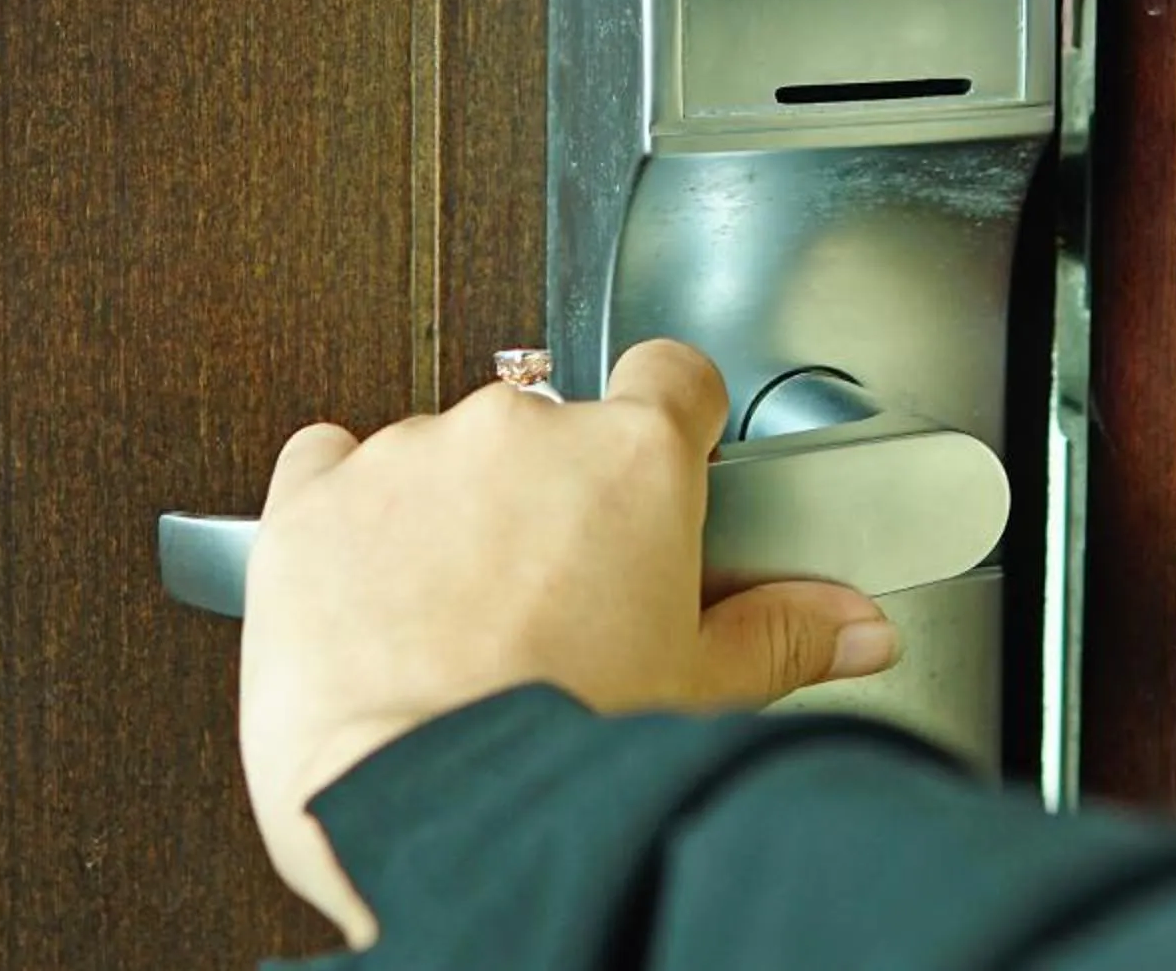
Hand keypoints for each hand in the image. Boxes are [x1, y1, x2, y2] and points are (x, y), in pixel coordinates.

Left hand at [236, 339, 900, 948]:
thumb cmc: (560, 749)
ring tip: (458, 618)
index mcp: (634, 459)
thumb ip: (785, 633)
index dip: (670, 421)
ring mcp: (412, 453)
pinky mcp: (315, 494)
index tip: (658, 472)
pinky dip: (351, 509)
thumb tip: (860, 625)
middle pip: (554, 429)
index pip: (673, 374)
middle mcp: (524, 431)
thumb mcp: (699, 690)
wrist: (423, 802)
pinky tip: (370, 580)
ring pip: (446, 451)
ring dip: (455, 509)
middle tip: (558, 597)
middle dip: (554, 499)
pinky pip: (330, 461)